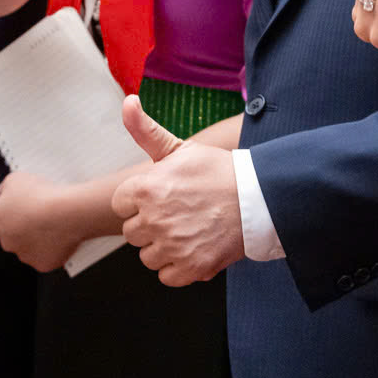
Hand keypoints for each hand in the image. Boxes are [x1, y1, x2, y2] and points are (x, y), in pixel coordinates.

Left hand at [0, 171, 113, 273]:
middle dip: (24, 227)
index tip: (21, 207)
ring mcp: (25, 255)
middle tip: (39, 214)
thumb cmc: (42, 195)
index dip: (11, 212)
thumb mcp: (15, 178)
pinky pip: (47, 256)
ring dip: (38, 238)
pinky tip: (60, 234)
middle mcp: (7, 242)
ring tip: (53, 222)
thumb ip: (4, 189)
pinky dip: (53, 248)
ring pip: (30, 247)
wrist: (66, 212)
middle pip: (12, 236)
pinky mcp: (42, 265)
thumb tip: (2, 194)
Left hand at [111, 95, 242, 286]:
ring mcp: (172, 245)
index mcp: (145, 188)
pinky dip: (179, 267)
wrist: (258, 198)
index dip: (140, 201)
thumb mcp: (180, 148)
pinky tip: (195, 247)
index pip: (120, 205)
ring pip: (148, 256)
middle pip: (132, 233)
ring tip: (188, 230)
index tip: (162, 197)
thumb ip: (145, 130)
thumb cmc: (217, 171)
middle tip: (178, 213)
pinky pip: (167, 275)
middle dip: (150, 225)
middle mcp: (154, 219)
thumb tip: (128, 101)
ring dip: (164, 247)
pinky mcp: (190, 267)